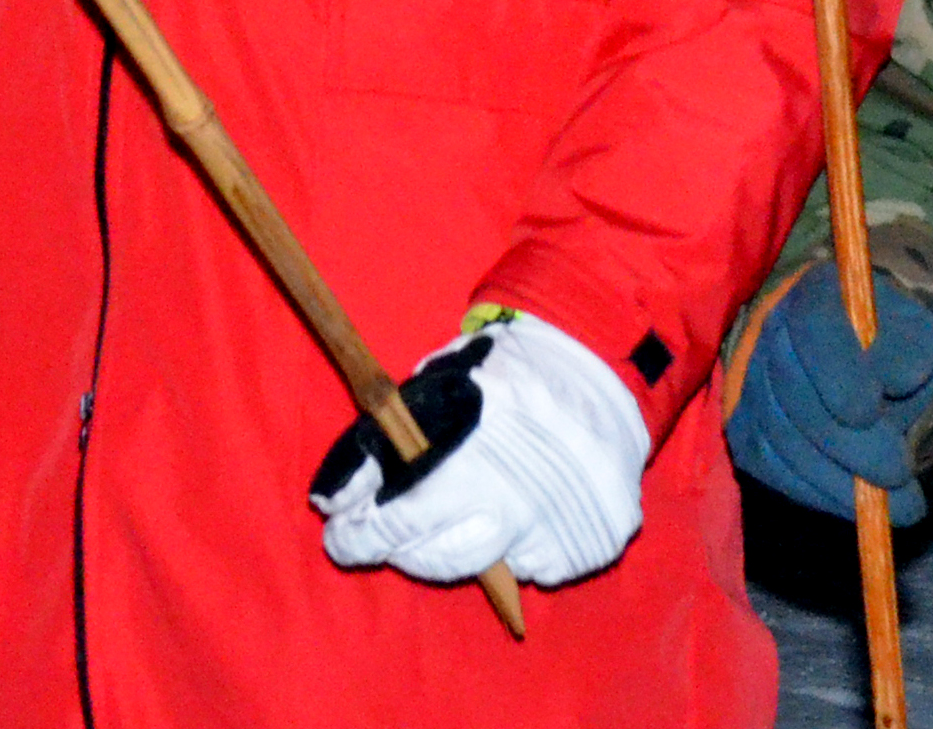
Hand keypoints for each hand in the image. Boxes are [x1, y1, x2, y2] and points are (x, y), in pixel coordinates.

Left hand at [307, 310, 650, 589]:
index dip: (357, 534)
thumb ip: (383, 443)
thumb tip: (332, 501)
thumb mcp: (435, 387)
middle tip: (384, 529)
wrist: (601, 364)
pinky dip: (519, 546)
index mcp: (469, 461)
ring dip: (458, 547)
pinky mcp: (589, 548)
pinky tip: (517, 509)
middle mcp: (513, 505)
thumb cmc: (503, 372)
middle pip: (434, 558)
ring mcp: (556, 531)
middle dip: (399, 546)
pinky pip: (536, 566)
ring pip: (483, 568)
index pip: (395, 523)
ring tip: (455, 511)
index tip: (339, 533)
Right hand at [724, 271, 932, 524]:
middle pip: (797, 394)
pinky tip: (855, 505)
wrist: (861, 363)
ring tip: (891, 505)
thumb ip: (911, 350)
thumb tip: (898, 379)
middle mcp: (773, 333)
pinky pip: (772, 469)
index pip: (814, 328)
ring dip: (837, 479)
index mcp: (816, 295)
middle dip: (850, 443)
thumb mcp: (918, 337)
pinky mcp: (745, 430)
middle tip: (898, 474)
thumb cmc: (893, 347)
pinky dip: (814, 493)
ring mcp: (752, 384)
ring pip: (784, 439)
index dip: (836, 370)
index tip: (869, 411)